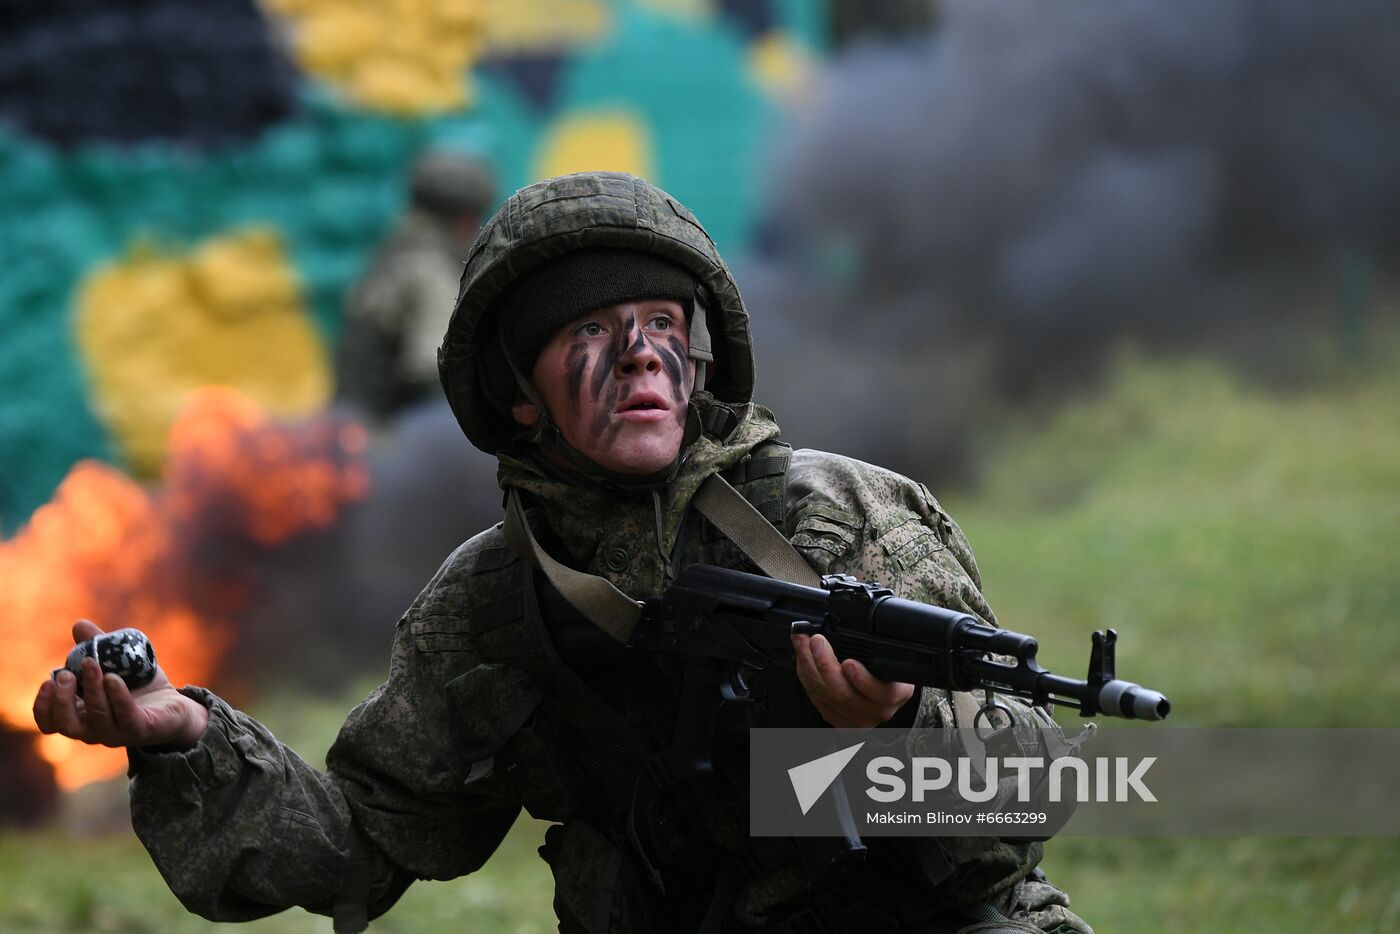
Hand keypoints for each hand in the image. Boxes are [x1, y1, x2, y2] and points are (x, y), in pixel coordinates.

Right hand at [33, 620, 209, 750]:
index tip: (47, 681)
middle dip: (63, 700)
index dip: (43, 707)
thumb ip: (94, 647)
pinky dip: (117, 696)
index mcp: (82, 717)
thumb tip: (79, 624)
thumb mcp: (115, 664)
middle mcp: (95, 730)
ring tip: (92, 664)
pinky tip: (114, 678)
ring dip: (92, 690)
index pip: (51, 723)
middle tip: (66, 675)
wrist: (175, 705)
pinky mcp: (141, 729)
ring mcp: (118, 733)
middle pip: (68, 725)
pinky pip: (126, 716)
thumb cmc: (138, 687)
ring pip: (97, 717)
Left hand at [791, 633, 914, 728]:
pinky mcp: (839, 721)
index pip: (883, 693)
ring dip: (809, 666)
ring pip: (826, 697)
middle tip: (816, 641)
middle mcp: (878, 711)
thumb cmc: (889, 669)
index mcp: (897, 694)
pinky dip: (806, 676)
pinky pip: (817, 700)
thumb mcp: (892, 653)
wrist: (885, 689)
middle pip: (846, 695)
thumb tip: (853, 617)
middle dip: (826, 665)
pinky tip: (802, 659)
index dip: (863, 680)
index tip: (848, 662)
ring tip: (802, 642)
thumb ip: (879, 644)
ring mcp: (857, 720)